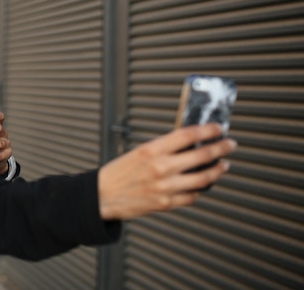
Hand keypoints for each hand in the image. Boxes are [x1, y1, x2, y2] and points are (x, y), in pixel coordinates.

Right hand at [98, 124, 236, 220]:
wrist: (102, 196)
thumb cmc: (119, 173)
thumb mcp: (139, 152)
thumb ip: (164, 147)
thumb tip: (189, 141)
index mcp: (152, 150)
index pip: (188, 135)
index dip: (208, 130)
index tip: (217, 128)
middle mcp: (161, 168)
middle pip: (202, 155)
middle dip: (221, 148)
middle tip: (229, 144)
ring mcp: (166, 187)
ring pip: (204, 178)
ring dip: (217, 170)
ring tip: (223, 165)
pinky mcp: (166, 203)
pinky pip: (192, 195)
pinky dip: (200, 189)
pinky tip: (202, 184)